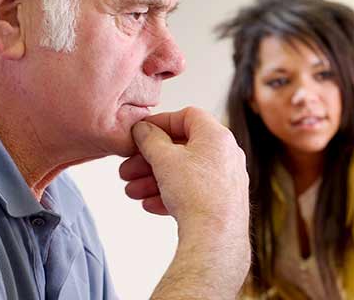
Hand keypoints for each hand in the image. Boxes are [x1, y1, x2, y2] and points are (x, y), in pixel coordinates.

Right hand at [121, 108, 250, 297]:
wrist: (215, 236)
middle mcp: (226, 154)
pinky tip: (150, 205)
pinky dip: (170, 195)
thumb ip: (150, 139)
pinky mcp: (223, 201)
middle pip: (181, 148)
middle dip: (149, 160)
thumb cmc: (196, 195)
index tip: (141, 133)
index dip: (160, 122)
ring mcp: (226, 179)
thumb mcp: (164, 159)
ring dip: (155, 180)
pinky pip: (193, 191)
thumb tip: (143, 129)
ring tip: (132, 192)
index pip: (187, 116)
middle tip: (128, 169)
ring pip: (184, 172)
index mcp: (217, 136)